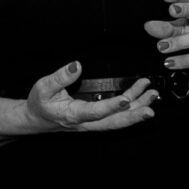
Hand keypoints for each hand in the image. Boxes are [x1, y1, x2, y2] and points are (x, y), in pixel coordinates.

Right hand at [24, 61, 156, 132]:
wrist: (35, 119)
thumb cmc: (40, 103)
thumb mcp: (43, 87)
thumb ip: (59, 77)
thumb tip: (76, 65)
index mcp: (72, 115)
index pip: (94, 112)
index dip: (110, 107)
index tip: (125, 100)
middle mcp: (85, 122)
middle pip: (112, 123)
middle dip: (133, 115)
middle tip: (150, 107)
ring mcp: (92, 122)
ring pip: (118, 120)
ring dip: (136, 109)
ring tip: (152, 95)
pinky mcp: (97, 119)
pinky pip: (116, 116)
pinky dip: (132, 108)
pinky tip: (143, 97)